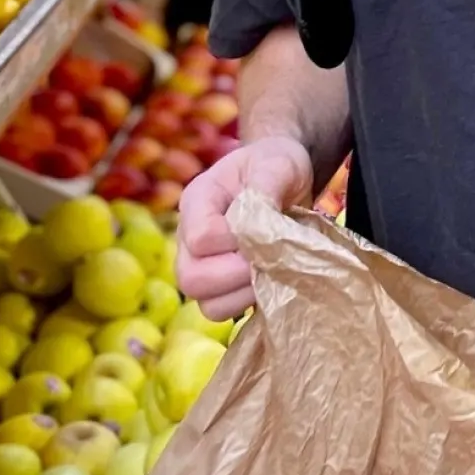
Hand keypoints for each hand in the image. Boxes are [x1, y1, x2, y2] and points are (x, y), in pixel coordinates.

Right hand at [176, 136, 312, 319]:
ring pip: (206, 303)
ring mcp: (201, 264)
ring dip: (243, 294)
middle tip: (268, 260)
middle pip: (191, 278)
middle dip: (235, 275)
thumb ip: (267, 186)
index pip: (201, 237)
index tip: (262, 229)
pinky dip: (247, 304)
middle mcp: (189, 237)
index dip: (233, 241)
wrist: (285, 177)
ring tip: (271, 271)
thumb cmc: (277, 165)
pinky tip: (270, 283)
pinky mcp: (219, 286)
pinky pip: (222, 311)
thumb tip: (258, 226)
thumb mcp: (278, 163)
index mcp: (197, 200)